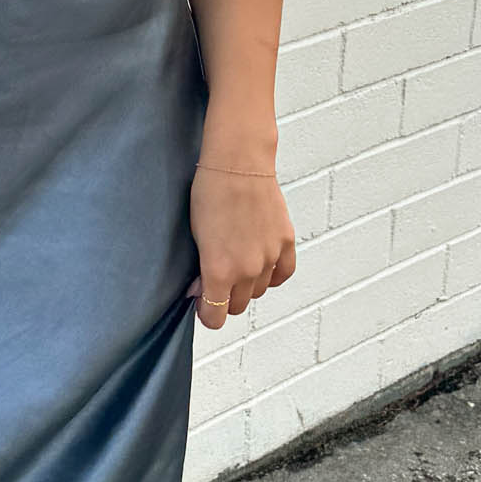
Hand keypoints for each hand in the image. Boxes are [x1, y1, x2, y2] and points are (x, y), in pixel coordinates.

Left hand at [186, 162, 295, 331]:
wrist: (237, 164)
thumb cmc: (209, 195)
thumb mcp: (195, 236)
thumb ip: (201, 269)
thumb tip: (201, 290)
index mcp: (219, 271)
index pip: (215, 317)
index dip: (207, 314)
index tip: (202, 304)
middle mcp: (247, 270)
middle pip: (237, 305)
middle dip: (224, 298)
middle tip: (216, 279)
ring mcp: (269, 257)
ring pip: (259, 291)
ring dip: (247, 284)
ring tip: (237, 261)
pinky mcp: (285, 242)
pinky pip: (282, 274)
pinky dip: (272, 274)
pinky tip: (262, 264)